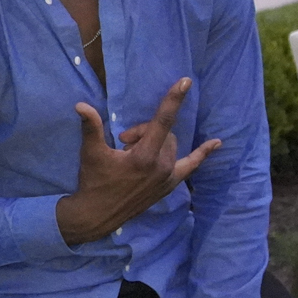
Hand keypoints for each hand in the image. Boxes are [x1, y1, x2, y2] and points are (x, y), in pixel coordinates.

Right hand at [55, 78, 221, 244]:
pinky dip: (202, 154)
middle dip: (144, 131)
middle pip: (163, 133)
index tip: (185, 81)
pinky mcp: (170, 185)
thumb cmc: (94, 182)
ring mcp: (169, 178)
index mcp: (144, 157)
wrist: (98, 215)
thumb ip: (91, 127)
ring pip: (171, 145)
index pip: (162, 121)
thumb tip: (81, 104)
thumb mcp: (91, 153)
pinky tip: (217, 143)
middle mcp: (162, 167)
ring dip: (156, 141)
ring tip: (132, 152)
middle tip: (122, 141)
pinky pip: (191, 165)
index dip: (173, 99)